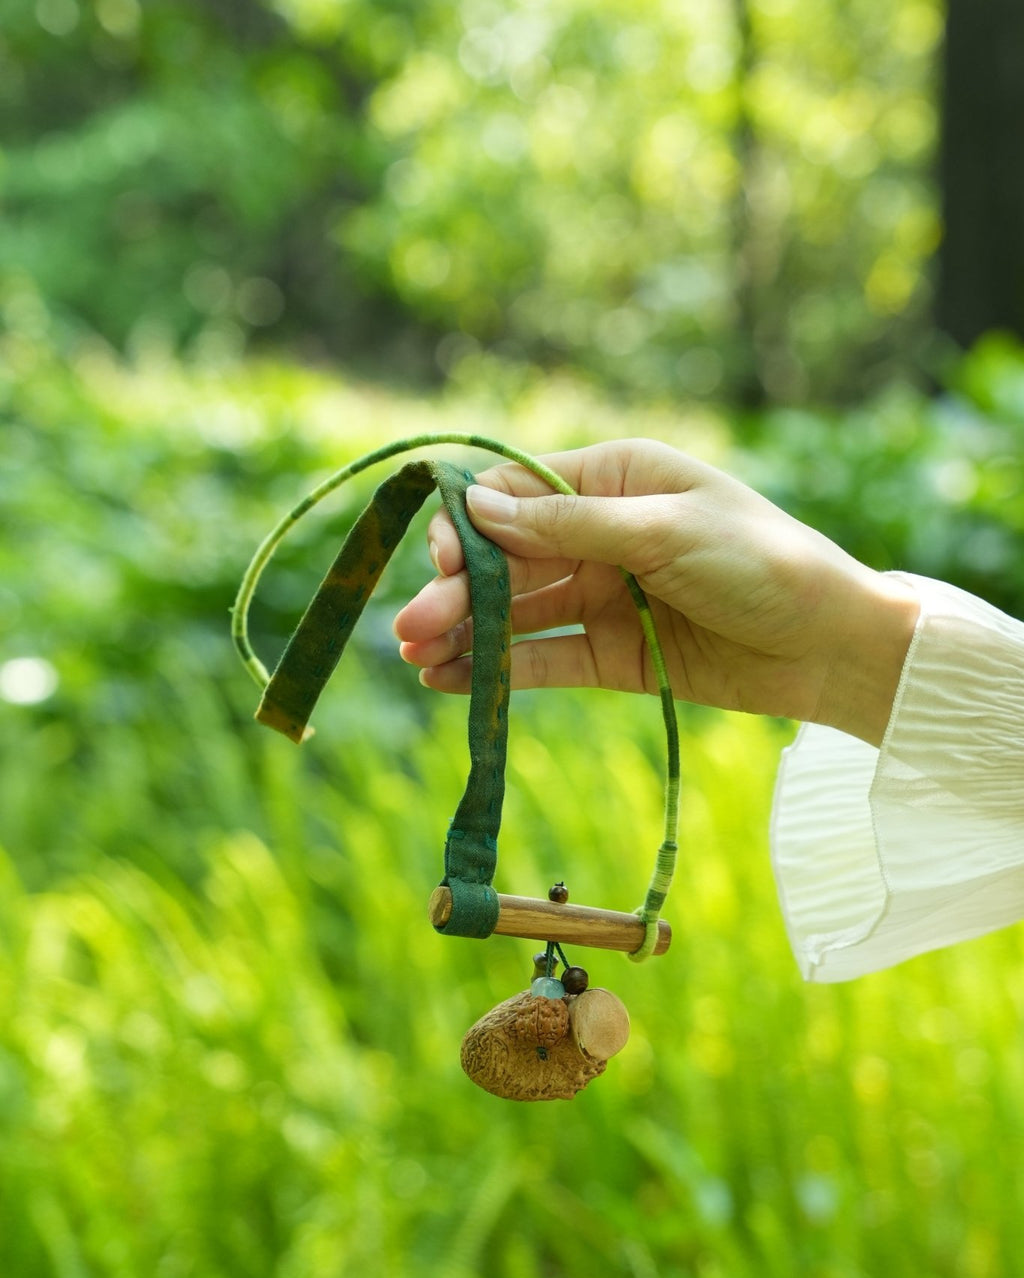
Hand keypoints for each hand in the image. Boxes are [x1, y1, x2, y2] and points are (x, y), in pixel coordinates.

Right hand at [393, 438, 918, 746]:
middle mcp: (600, 531)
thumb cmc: (763, 564)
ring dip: (465, 633)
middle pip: (507, 558)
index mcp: (616, 477)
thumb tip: (478, 507)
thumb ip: (570, 524)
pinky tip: (453, 682)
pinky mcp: (612, 653)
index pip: (519, 491)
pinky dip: (500, 670)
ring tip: (417, 661)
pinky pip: (544, 659)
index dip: (472, 525)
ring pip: (517, 613)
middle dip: (457, 590)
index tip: (441, 561)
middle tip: (410, 630)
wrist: (832, 646)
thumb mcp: (666, 532)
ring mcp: (603, 595)